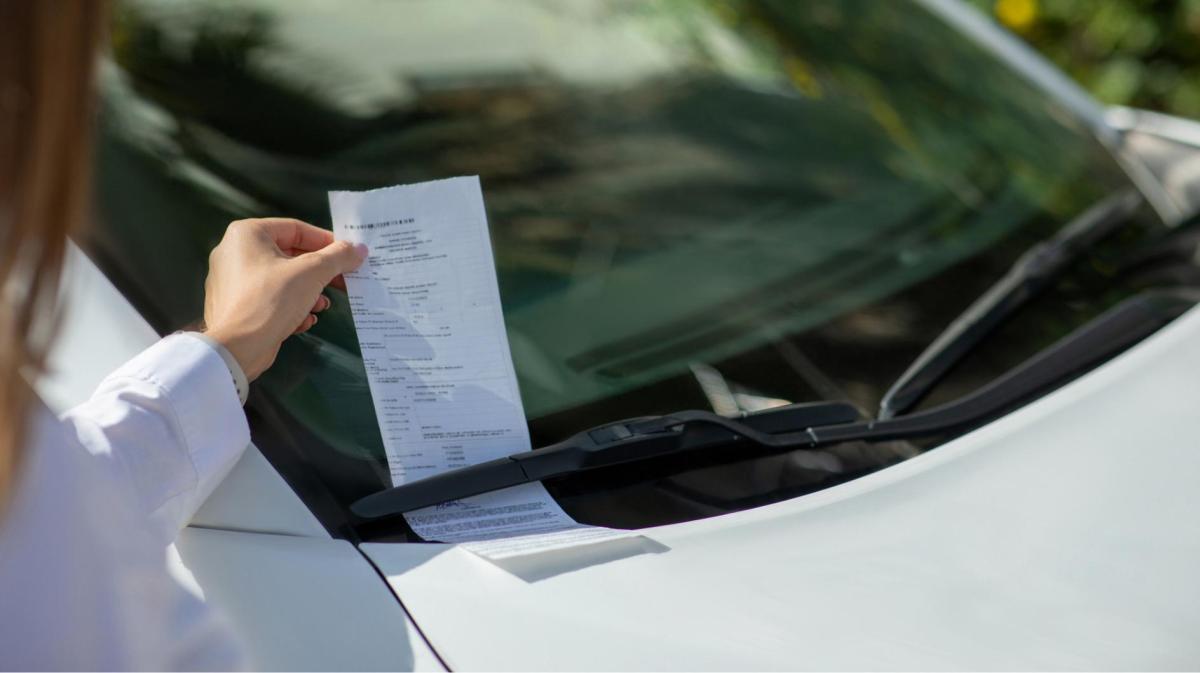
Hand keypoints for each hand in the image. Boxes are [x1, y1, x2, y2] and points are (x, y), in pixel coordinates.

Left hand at [202, 218, 366, 379]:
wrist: (236, 348)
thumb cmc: (271, 300)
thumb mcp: (312, 273)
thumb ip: (338, 257)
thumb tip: (358, 250)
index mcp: (247, 234)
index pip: (296, 229)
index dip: (327, 242)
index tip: (348, 255)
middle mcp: (235, 253)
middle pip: (290, 255)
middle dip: (319, 272)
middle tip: (343, 281)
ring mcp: (232, 281)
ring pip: (282, 279)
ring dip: (308, 292)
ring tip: (322, 305)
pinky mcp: (235, 306)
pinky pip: (269, 298)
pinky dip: (290, 306)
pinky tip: (305, 320)